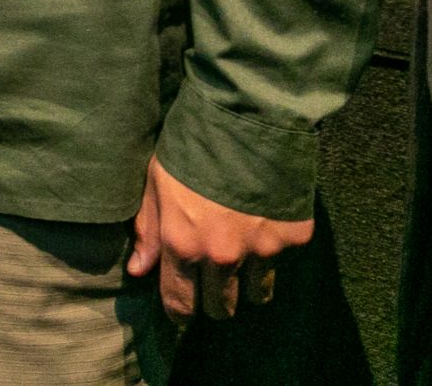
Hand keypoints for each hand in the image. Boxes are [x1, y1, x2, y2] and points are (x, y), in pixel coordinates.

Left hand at [127, 156, 312, 320]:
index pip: (180, 302)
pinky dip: (272, 255)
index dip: (179, 312)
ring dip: (245, 285)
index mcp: (182, 244)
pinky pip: (280, 263)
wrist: (246, 118)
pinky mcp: (293, 238)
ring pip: (255, 294)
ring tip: (238, 261)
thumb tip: (139, 271)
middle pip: (221, 306)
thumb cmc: (190, 147)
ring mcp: (261, 250)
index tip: (181, 313)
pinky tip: (262, 229)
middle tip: (210, 284)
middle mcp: (222, 256)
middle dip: (213, 301)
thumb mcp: (155, 183)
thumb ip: (148, 231)